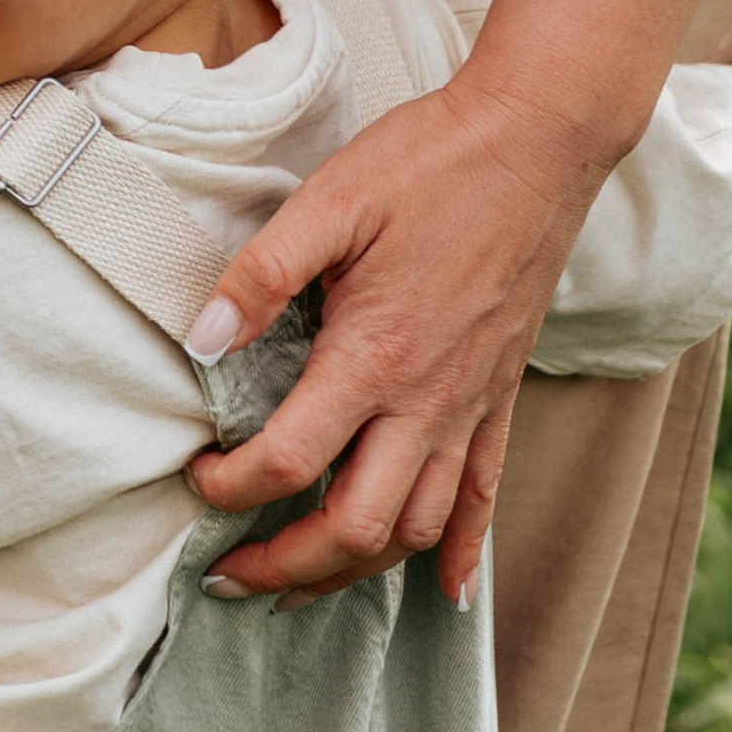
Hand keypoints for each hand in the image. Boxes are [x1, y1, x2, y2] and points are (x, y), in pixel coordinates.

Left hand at [184, 74, 603, 607]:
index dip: (230, 486)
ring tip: (303, 582)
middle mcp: (427, 401)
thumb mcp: (330, 201)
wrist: (536, 141)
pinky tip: (448, 590)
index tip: (196, 476)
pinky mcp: (502, 394)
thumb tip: (199, 340)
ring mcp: (471, 405)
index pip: (290, 460)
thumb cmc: (429, 163)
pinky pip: (486, 496)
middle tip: (231, 574)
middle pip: (354, 528)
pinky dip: (464, 552)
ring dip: (356, 568)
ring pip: (418, 529)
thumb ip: (261, 275)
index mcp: (373, 356)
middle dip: (286, 567)